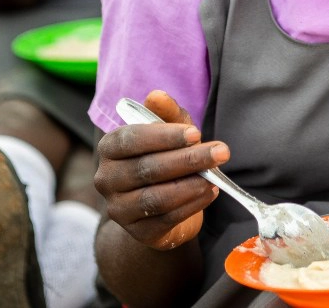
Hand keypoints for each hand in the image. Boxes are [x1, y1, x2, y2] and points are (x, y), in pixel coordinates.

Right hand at [94, 90, 229, 250]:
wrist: (162, 202)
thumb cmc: (165, 155)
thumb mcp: (170, 130)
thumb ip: (166, 113)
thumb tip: (156, 95)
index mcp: (110, 148)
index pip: (132, 139)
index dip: (164, 136)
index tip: (196, 133)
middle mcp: (107, 180)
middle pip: (148, 169)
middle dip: (188, 159)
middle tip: (221, 152)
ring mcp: (120, 209)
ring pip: (156, 197)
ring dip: (192, 185)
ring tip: (216, 176)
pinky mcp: (139, 233)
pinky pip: (166, 218)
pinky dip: (192, 205)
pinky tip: (210, 192)